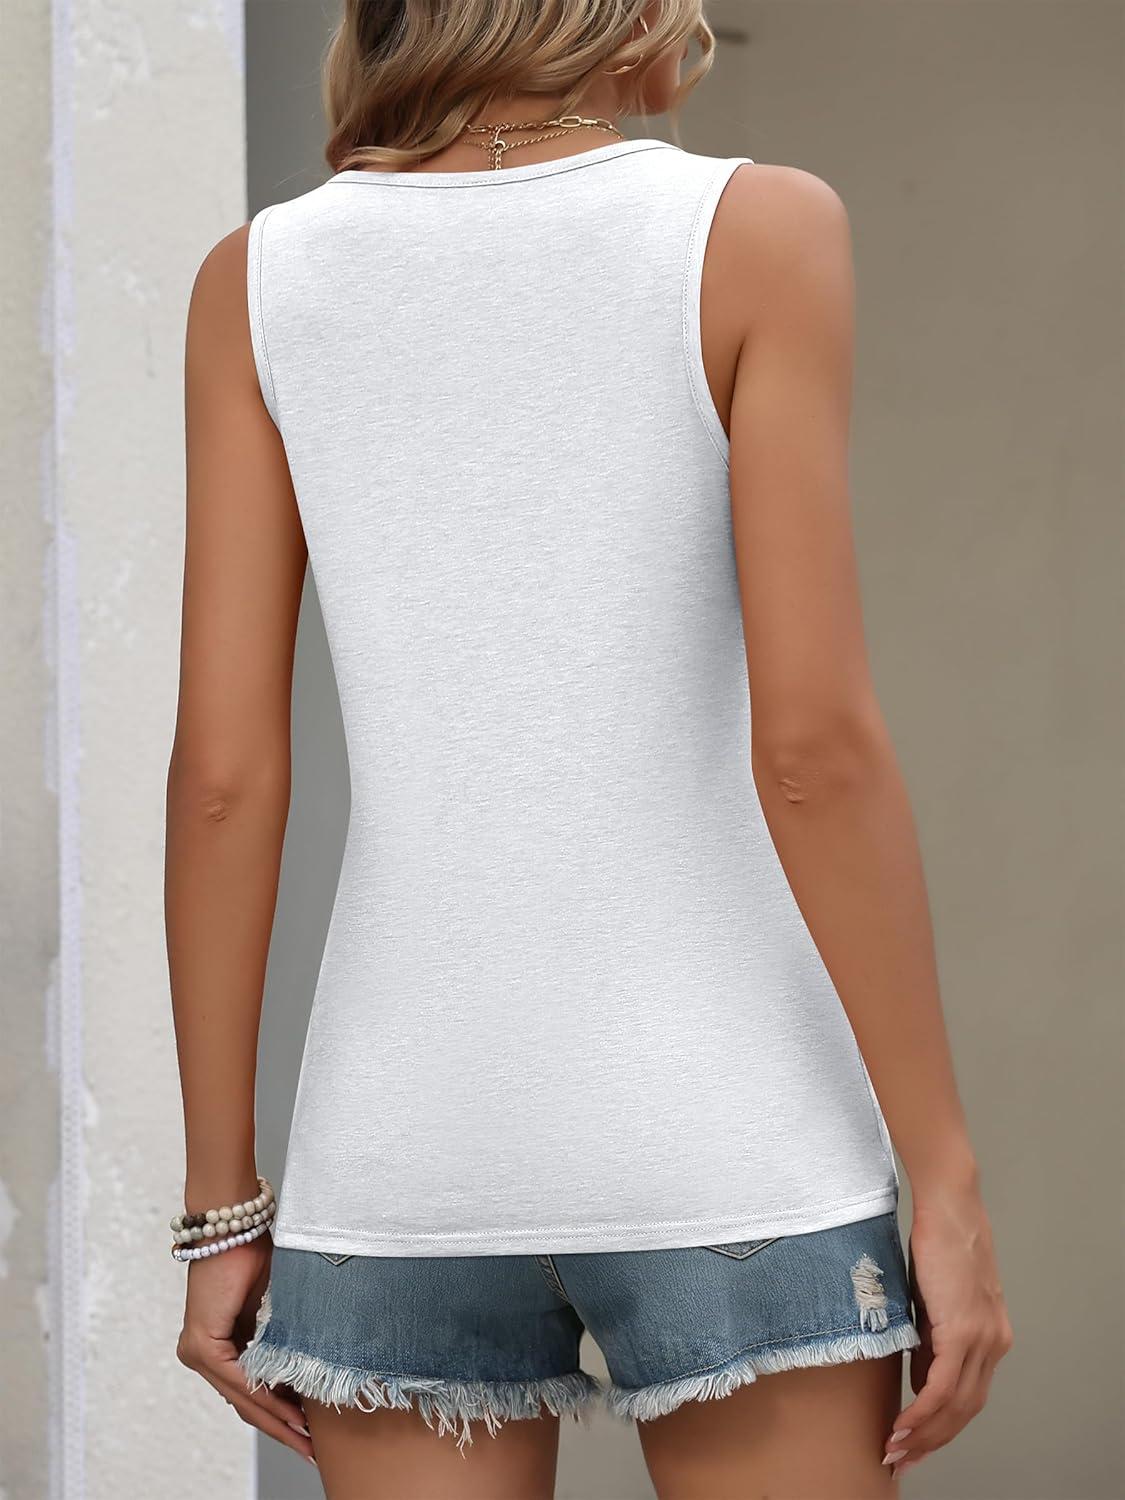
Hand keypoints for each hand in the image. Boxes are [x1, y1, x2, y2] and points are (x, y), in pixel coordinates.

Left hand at [176, 1236, 314, 1464]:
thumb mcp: (273, 1306)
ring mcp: (197, 1351)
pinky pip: (238, 1380)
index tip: (306, 1431)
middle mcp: (199, 1353)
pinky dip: (267, 1397)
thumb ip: (279, 1339)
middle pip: (245, 1401)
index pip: (248, 1390)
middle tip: (308, 1449)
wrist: (232, 1222)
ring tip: (305, 1437)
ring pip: (243, 1396)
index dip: (279, 1414)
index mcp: (215, 1344)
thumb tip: (302, 1374)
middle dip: (280, 1427)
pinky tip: (291, 1412)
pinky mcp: (202, 1345)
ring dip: (277, 1418)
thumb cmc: (254, 1252)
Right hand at [884, 1186, 1012, 1477]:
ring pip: (955, 1405)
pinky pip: (942, 1385)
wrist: (949, 1207)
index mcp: (991, 1336)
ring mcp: (982, 1338)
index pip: (969, 1395)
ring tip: (895, 1447)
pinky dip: (922, 1411)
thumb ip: (931, 1339)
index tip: (915, 1442)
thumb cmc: (937, 1242)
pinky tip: (903, 1423)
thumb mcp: (934, 1301)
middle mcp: (994, 1343)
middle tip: (901, 1458)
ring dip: (923, 1432)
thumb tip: (919, 1375)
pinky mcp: (963, 1330)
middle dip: (932, 1440)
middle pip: (966, 1410)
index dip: (942, 1424)